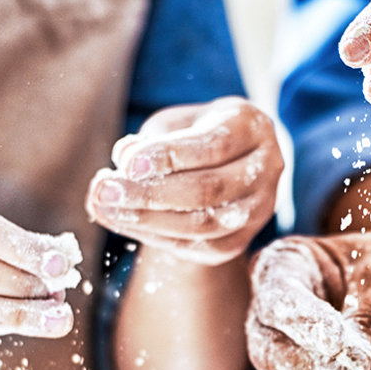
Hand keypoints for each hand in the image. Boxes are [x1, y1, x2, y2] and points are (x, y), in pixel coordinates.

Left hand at [85, 97, 282, 264]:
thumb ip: (153, 138)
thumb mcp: (177, 122)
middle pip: (208, 190)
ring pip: (203, 225)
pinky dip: (154, 236)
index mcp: (252, 128)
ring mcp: (258, 210)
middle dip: (150, 193)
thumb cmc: (196, 133)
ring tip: (104, 207)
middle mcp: (266, 170)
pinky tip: (122, 221)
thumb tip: (123, 159)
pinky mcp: (239, 241)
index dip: (169, 156)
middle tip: (104, 190)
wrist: (229, 164)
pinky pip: (197, 247)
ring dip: (146, 220)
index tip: (126, 163)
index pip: (214, 146)